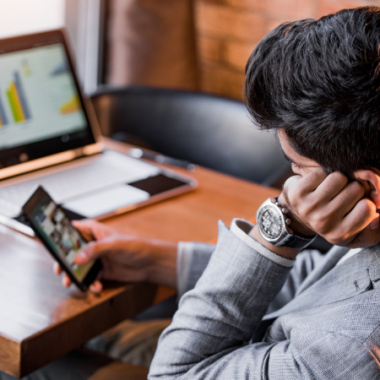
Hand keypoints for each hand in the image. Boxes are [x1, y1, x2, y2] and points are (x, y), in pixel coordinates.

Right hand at [54, 220, 177, 292]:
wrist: (150, 263)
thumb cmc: (135, 246)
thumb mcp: (114, 245)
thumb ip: (95, 250)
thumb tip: (76, 259)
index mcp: (95, 231)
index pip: (74, 229)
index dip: (61, 235)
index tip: (51, 244)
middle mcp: (94, 245)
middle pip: (72, 252)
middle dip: (64, 262)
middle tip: (59, 270)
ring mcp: (97, 259)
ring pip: (79, 267)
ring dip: (75, 276)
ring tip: (71, 284)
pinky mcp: (102, 272)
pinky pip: (90, 279)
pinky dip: (90, 284)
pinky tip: (96, 288)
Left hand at [279, 168, 379, 247]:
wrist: (296, 215)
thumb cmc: (333, 221)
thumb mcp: (356, 233)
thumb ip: (376, 230)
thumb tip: (377, 219)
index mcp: (340, 235)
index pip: (368, 207)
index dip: (366, 201)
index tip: (356, 205)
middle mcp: (323, 222)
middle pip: (356, 188)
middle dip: (353, 188)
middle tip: (341, 196)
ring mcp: (309, 207)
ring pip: (340, 177)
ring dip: (339, 180)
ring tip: (331, 190)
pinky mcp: (298, 192)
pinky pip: (322, 172)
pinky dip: (323, 175)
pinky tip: (318, 186)